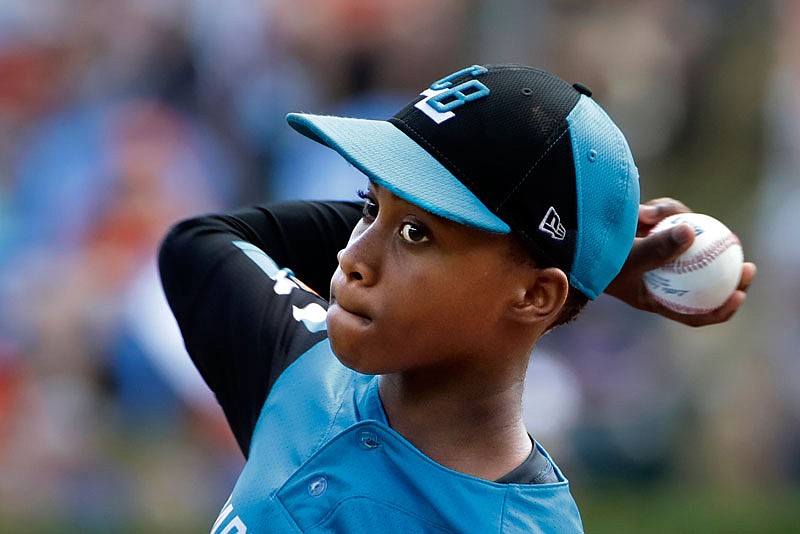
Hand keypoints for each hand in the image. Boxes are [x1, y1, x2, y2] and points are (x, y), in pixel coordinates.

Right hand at [604, 198, 756, 326]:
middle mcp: (658, 276)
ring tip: (653, 216)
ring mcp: (655, 252)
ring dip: (678, 225)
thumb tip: (691, 231)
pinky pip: (666, 221)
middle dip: (728, 273)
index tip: (739, 295)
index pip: (694, 312)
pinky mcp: (647, 230)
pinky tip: (645, 210)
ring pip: (685, 240)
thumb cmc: (591, 260)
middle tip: (746, 264)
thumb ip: (656, 248)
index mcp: (653, 297)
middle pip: (701, 276)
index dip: (721, 309)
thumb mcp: (626, 258)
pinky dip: (659, 214)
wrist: (563, 244)